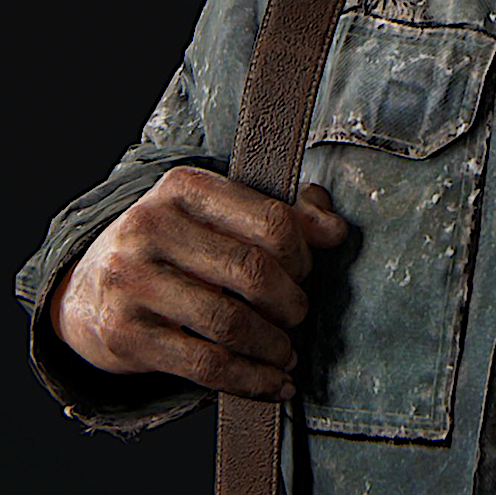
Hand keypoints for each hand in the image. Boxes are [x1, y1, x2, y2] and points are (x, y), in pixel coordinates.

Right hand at [49, 166, 349, 401]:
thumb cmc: (175, 243)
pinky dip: (249, 379)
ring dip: (273, 344)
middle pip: (251, 271)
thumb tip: (336, 231)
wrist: (87, 287)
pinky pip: (204, 365)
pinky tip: (273, 382)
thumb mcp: (219, 213)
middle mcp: (151, 227)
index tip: (307, 271)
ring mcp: (132, 282)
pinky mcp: (124, 335)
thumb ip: (283, 213)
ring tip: (287, 350)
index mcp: (185, 187)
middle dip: (290, 300)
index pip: (269, 219)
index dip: (302, 253)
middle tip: (299, 313)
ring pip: (229, 322)